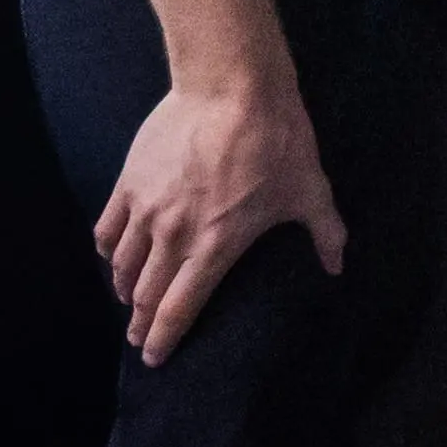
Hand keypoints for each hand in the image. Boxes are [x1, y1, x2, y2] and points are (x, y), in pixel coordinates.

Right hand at [97, 73, 345, 365]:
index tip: (156, 359)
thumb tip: (338, 267)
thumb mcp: (311, 189)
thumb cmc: (277, 140)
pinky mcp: (129, 182)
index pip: (181, 307)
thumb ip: (325, 233)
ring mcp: (147, 210)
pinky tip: (112, 258)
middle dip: (141, 323)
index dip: (165, 338)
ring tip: (128, 301)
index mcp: (216, 246)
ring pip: (123, 265)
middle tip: (138, 338)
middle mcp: (174, 235)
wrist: (232, 88)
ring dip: (124, 289)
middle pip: (147, 294)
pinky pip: (107, 228)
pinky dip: (108, 250)